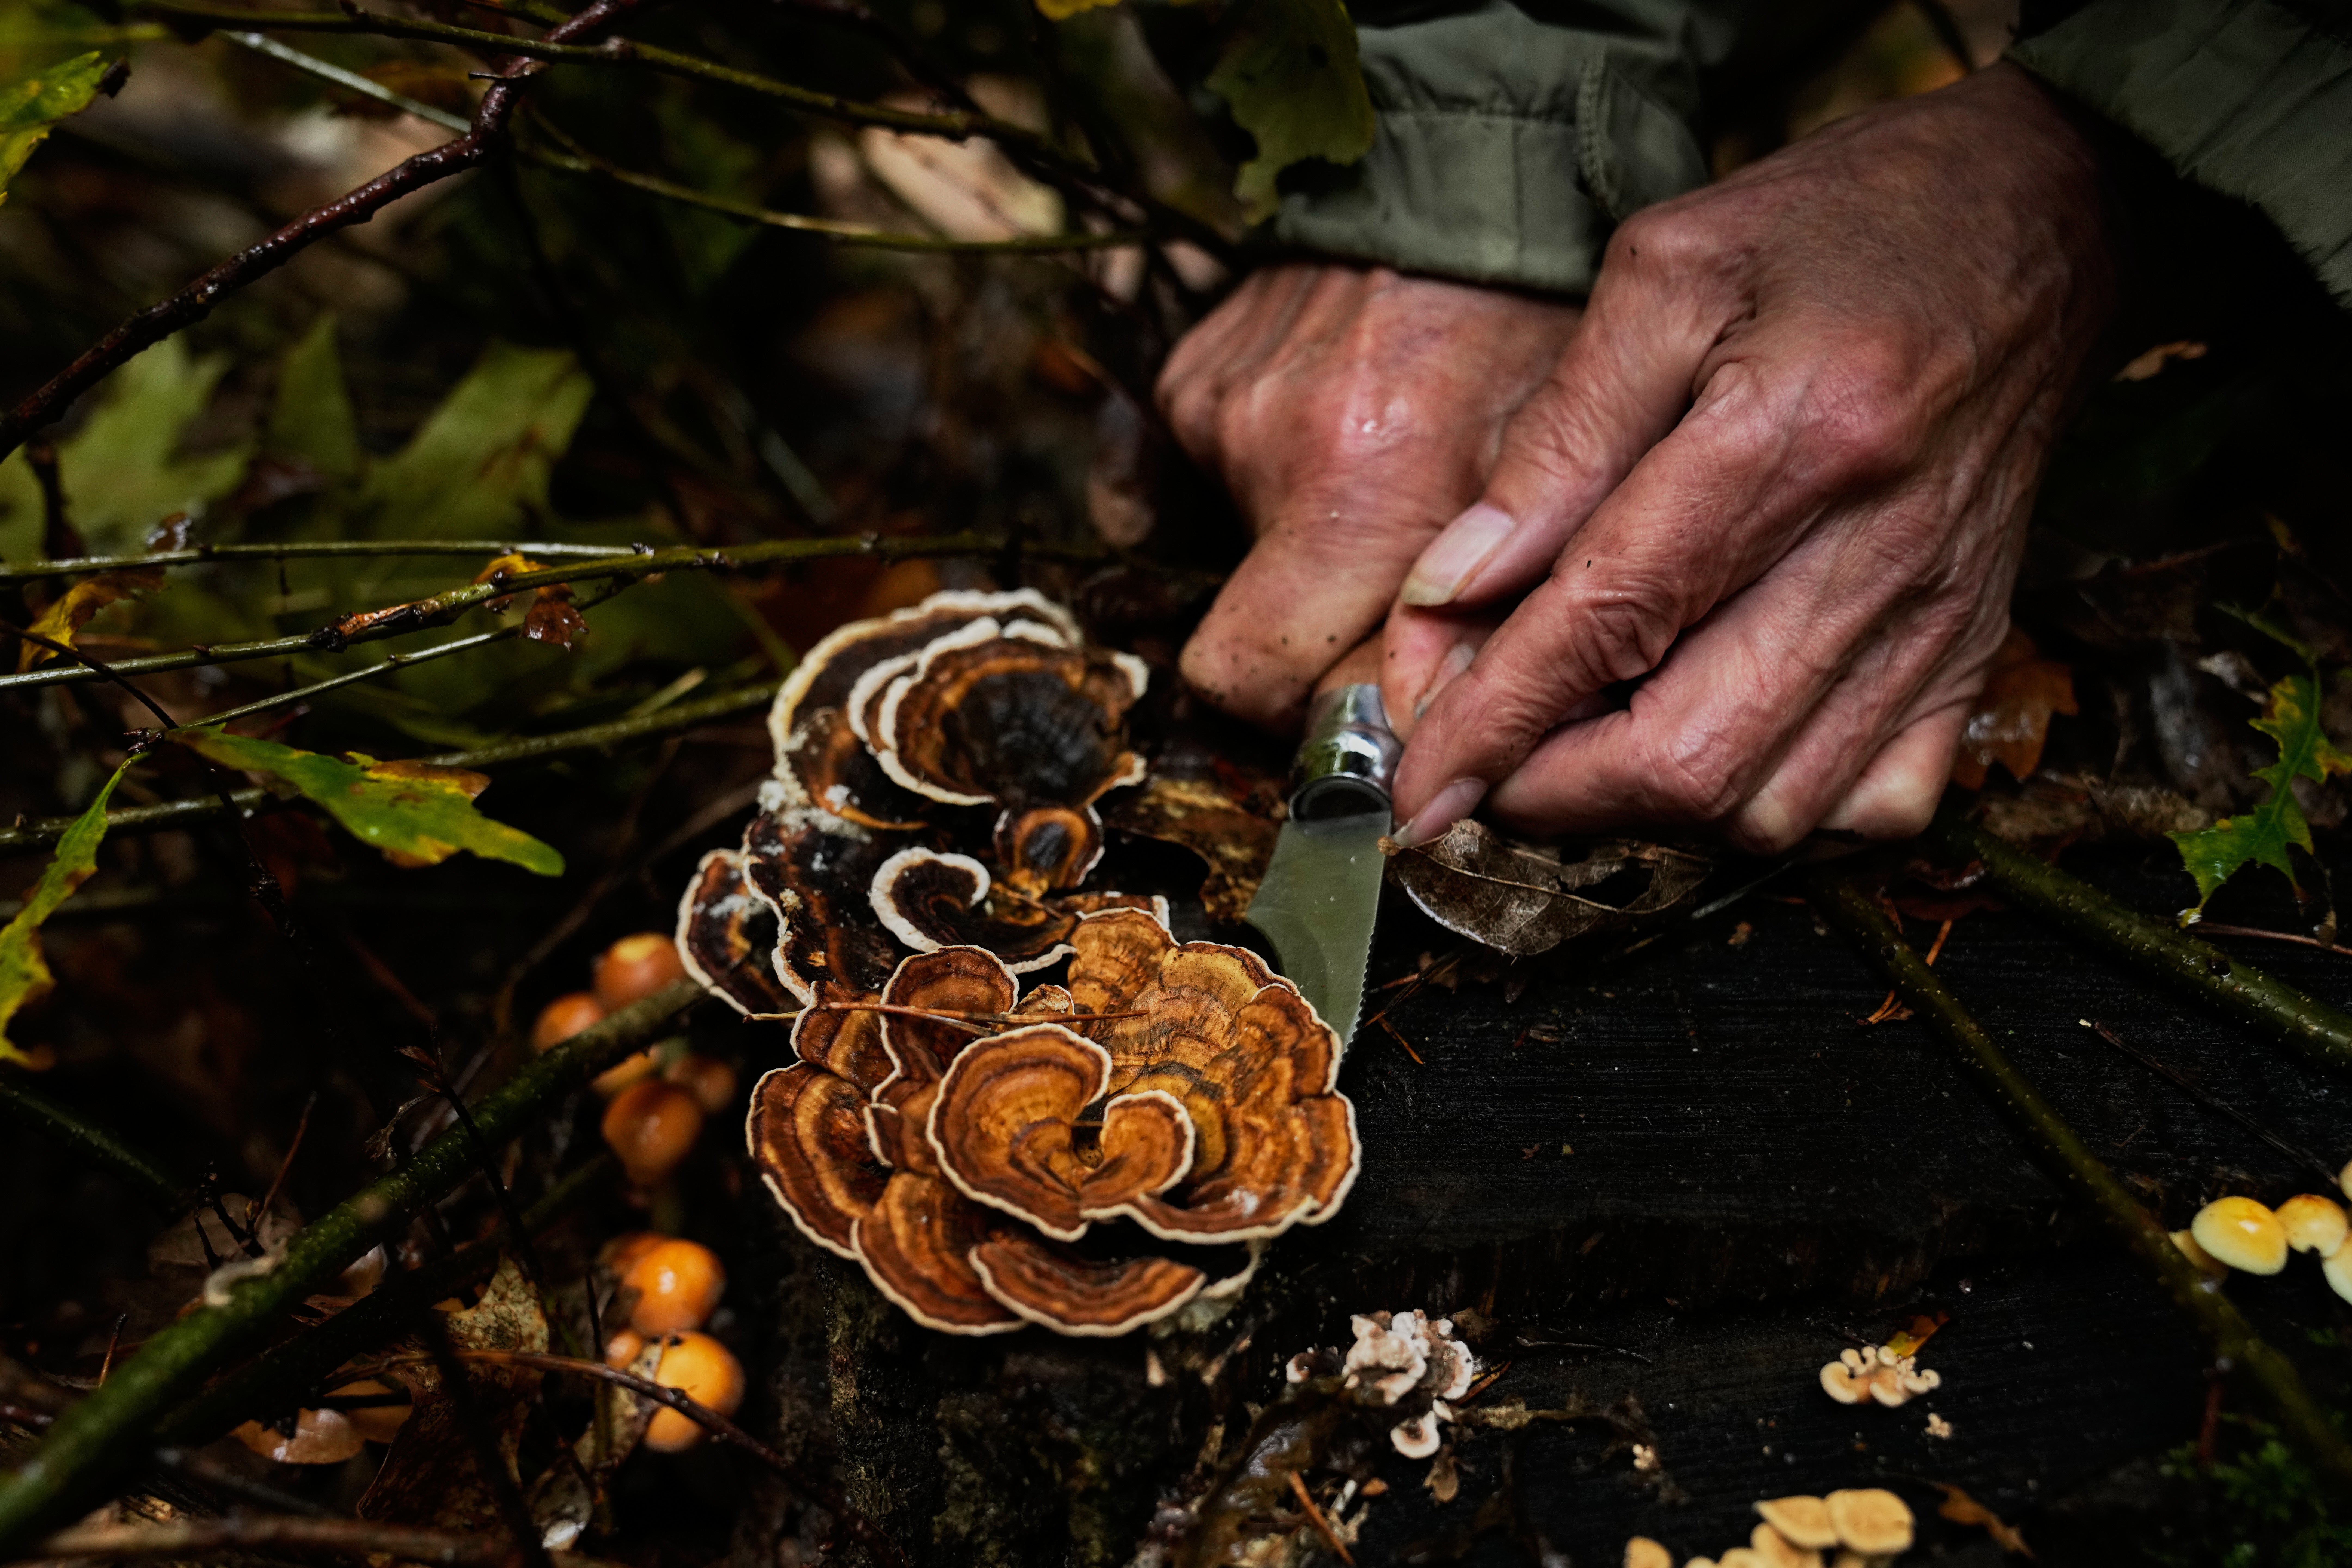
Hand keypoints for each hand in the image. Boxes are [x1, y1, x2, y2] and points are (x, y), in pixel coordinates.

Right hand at [1160, 262, 1579, 728]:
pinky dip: (1257, 484)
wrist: (1471, 182)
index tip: (1375, 696)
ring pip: (1232, 564)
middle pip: (1233, 653)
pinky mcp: (1189, 377)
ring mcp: (1218, 411)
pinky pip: (1201, 481)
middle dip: (1298, 663)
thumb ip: (1483, 618)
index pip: (1266, 684)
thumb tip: (1427, 730)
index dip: (1318, 710)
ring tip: (1379, 482)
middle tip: (1377, 623)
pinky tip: (1323, 443)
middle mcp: (1272, 453)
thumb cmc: (1525, 335)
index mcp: (1362, 494)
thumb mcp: (1542, 484)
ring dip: (1299, 555)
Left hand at [1389, 64, 2118, 852]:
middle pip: (1687, 752)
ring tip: (1572, 747)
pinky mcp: (1975, 656)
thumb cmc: (1845, 228)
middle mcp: (1881, 550)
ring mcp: (1939, 621)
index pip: (1611, 622)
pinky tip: (1706, 747)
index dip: (1495, 721)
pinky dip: (1764, 811)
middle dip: (1552, 789)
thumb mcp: (1668, 275)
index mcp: (1797, 432)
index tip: (1418, 788)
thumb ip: (1556, 442)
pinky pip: (1867, 809)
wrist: (2045, 222)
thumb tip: (1451, 591)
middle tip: (1481, 759)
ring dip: (1640, 809)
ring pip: (1765, 806)